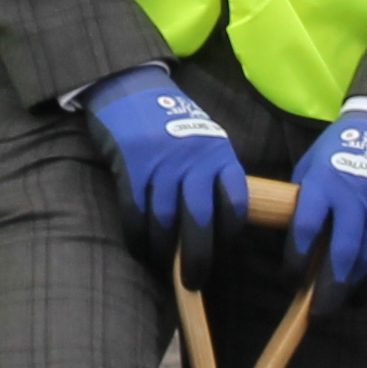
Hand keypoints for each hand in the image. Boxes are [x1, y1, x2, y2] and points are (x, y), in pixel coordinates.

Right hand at [83, 66, 243, 282]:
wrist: (132, 87)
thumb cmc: (172, 122)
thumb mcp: (205, 141)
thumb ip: (214, 176)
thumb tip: (220, 225)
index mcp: (220, 155)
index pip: (235, 202)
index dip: (229, 234)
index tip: (222, 254)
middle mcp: (194, 160)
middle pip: (200, 219)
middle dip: (198, 257)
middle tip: (194, 280)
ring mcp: (161, 163)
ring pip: (164, 220)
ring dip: (162, 250)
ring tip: (162, 265)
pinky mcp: (131, 165)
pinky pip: (135, 211)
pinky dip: (137, 236)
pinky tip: (139, 248)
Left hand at [286, 111, 366, 297]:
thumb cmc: (341, 149)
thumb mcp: (312, 166)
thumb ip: (303, 201)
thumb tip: (289, 239)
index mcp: (324, 183)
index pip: (306, 228)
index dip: (296, 260)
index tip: (290, 279)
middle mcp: (354, 199)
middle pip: (342, 252)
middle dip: (328, 288)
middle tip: (316, 313)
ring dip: (351, 287)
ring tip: (336, 306)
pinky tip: (362, 293)